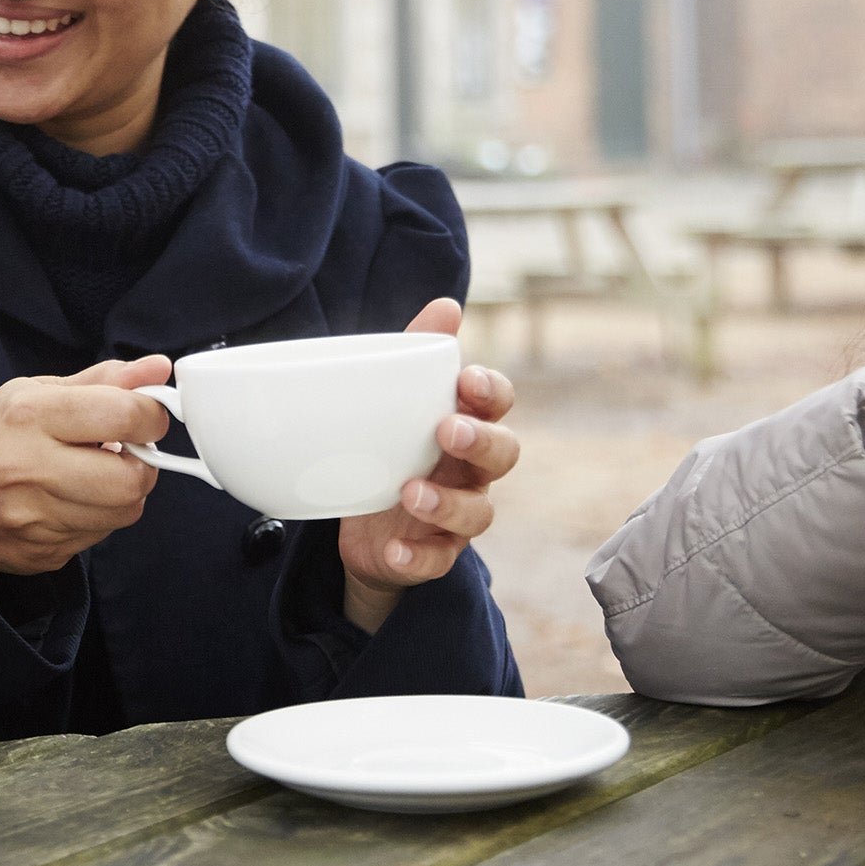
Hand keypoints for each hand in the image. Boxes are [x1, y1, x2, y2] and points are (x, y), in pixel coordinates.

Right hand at [0, 356, 172, 579]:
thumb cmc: (4, 436)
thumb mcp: (40, 393)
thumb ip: (104, 381)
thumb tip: (158, 369)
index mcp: (28, 415)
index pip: (121, 415)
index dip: (149, 416)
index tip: (145, 417)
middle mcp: (27, 468)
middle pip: (129, 479)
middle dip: (143, 464)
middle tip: (128, 452)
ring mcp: (33, 517)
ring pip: (123, 512)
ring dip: (126, 492)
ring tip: (102, 474)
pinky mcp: (43, 551)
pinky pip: (102, 535)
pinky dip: (103, 516)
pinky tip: (80, 500)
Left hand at [337, 299, 521, 633]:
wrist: (361, 525)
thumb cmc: (391, 450)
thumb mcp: (396, 405)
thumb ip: (418, 356)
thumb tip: (446, 304)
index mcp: (467, 424)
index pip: (499, 403)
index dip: (492, 392)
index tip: (467, 380)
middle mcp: (472, 470)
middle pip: (504, 455)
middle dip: (481, 441)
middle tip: (446, 431)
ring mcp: (457, 516)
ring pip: (477, 513)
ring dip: (447, 502)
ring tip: (410, 491)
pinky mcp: (433, 554)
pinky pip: (437, 561)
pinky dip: (417, 557)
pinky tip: (394, 549)